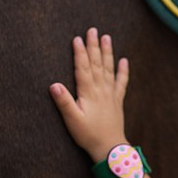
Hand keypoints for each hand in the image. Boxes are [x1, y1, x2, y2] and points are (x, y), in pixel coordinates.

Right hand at [49, 27, 129, 161]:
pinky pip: (121, 83)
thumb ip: (64, 102)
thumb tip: (54, 85)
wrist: (110, 148)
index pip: (83, 68)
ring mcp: (110, 95)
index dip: (80, 53)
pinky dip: (123, 71)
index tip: (77, 38)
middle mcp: (101, 90)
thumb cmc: (88, 135)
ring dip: (107, 53)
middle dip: (94, 46)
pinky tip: (124, 60)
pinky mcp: (117, 101)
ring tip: (107, 37)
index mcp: (88, 93)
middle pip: (96, 64)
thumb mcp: (72, 120)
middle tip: (92, 30)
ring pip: (108, 69)